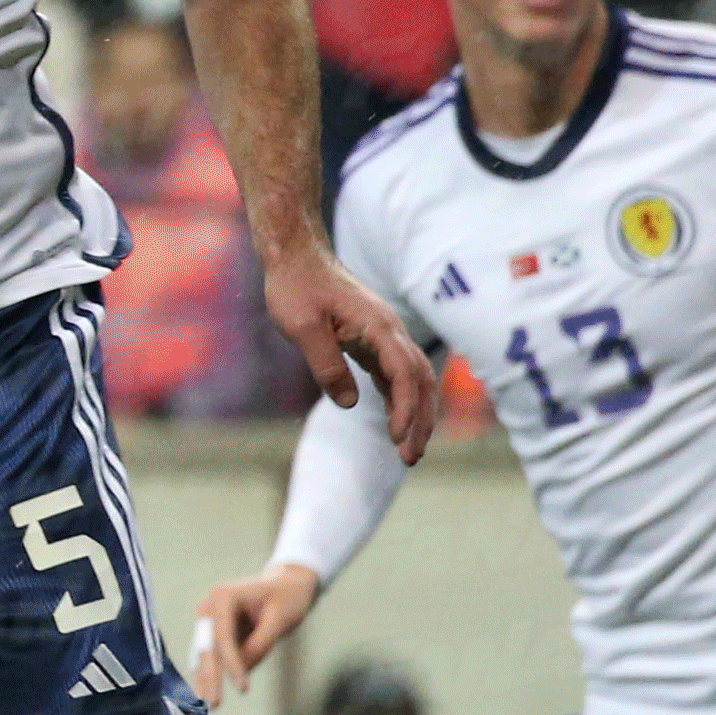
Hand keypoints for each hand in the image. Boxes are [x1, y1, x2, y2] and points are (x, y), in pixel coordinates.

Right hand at [193, 561, 320, 696]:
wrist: (289, 585)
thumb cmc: (288, 597)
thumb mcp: (280, 619)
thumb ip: (261, 643)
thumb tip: (243, 669)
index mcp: (222, 597)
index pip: (223, 637)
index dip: (231, 664)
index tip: (243, 688)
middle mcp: (209, 607)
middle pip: (208, 648)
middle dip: (211, 676)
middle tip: (214, 704)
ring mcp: (211, 619)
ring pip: (208, 655)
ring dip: (208, 679)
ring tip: (209, 704)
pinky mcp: (217, 630)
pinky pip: (215, 655)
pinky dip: (213, 673)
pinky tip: (207, 692)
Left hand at [268, 243, 437, 459]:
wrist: (295, 256)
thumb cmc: (295, 287)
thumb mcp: (301, 327)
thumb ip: (326, 364)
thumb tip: (349, 403)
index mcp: (378, 327)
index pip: (405, 374)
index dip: (405, 409)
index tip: (396, 439)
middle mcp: (390, 331)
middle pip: (420, 381)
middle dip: (420, 420)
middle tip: (411, 458)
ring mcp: (383, 335)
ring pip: (413, 379)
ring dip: (415, 413)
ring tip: (408, 450)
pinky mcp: (371, 340)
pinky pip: (395, 374)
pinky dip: (400, 399)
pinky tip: (396, 422)